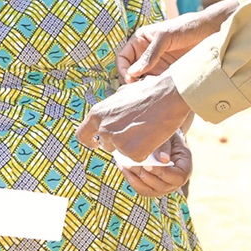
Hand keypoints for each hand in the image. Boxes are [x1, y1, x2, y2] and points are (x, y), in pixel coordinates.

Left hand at [76, 74, 190, 162]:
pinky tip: (152, 137)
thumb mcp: (122, 93)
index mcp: (98, 113)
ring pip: (122, 153)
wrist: (168, 95)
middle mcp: (104, 129)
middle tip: (135, 130)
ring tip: (146, 130)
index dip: (89, 141)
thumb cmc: (147, 91)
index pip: (82, 135)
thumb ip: (111, 107)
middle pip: (107, 145)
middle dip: (119, 141)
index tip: (96, 144)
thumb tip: (109, 114)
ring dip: (132, 146)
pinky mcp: (133, 153)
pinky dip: (145, 151)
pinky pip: (137, 158)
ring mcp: (118, 142)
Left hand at [116, 131, 192, 197]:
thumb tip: (163, 159)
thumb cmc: (168, 135)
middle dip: (144, 175)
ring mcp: (164, 188)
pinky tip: (123, 167)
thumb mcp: (170, 136)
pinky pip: (141, 189)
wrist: (165, 138)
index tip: (148, 165)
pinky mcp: (152, 188)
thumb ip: (165, 146)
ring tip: (123, 165)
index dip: (162, 173)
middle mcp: (175, 182)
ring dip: (134, 179)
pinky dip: (131, 179)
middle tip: (129, 163)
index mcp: (185, 169)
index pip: (177, 178)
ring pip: (148, 190)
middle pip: (161, 186)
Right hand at [117, 14, 215, 83]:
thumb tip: (132, 73)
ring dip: (142, 88)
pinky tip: (159, 92)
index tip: (129, 80)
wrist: (210, 31)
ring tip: (149, 92)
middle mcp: (145, 54)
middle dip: (131, 82)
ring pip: (142, 80)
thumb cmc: (186, 27)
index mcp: (140, 41)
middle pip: (130, 72)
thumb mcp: (165, 37)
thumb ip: (150, 54)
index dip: (123, 69)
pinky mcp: (167, 73)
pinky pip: (155, 84)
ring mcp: (156, 65)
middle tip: (138, 91)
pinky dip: (154, 89)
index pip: (123, 57)